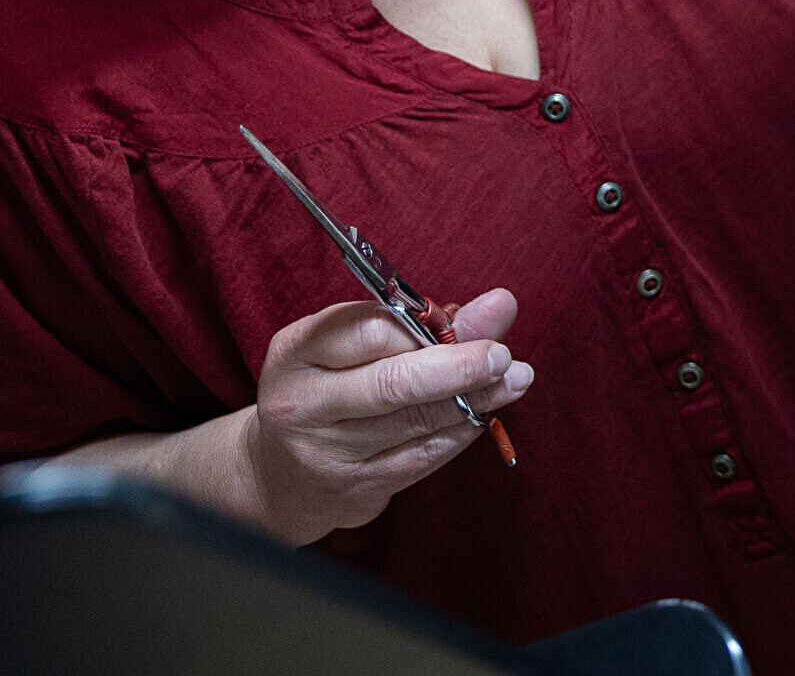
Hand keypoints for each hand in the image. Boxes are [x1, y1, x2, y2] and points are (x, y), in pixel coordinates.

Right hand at [242, 287, 529, 544]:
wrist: (279, 475)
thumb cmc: (329, 389)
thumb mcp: (354, 346)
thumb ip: (424, 323)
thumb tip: (501, 304)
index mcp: (295, 353)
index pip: (368, 331)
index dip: (430, 324)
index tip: (481, 318)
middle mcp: (301, 404)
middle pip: (392, 383)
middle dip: (459, 367)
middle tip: (503, 355)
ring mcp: (325, 452)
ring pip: (414, 421)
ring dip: (475, 398)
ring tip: (514, 379)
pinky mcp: (354, 488)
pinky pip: (421, 457)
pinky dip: (459, 432)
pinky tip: (482, 413)